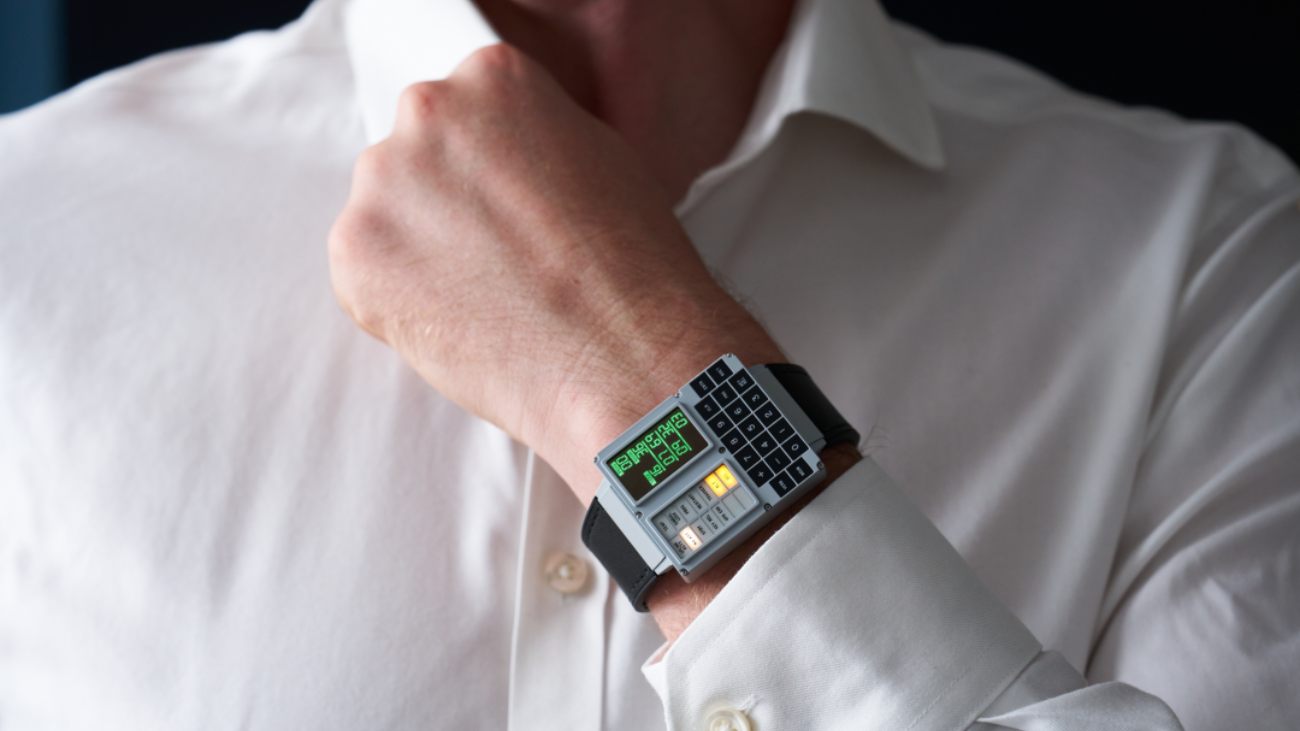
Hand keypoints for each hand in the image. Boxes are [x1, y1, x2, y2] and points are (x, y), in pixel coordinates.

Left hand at [328, 44, 782, 500]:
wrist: (622, 357)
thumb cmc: (633, 268)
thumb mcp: (601, 158)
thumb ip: (530, 140)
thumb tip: (498, 159)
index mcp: (492, 77)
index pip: (463, 111)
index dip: (487, 171)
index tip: (507, 208)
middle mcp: (429, 112)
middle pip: (416, 154)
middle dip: (445, 203)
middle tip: (497, 258)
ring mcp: (383, 182)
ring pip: (385, 214)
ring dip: (418, 250)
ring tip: (485, 297)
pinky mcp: (354, 253)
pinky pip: (363, 274)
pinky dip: (398, 304)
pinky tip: (459, 323)